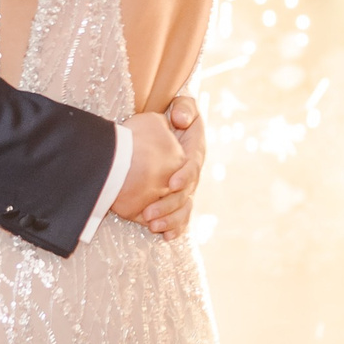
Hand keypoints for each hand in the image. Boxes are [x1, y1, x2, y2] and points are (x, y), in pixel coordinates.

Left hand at [144, 95, 205, 236]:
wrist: (169, 129)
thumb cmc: (176, 115)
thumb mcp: (182, 106)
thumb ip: (184, 108)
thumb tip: (182, 120)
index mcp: (195, 152)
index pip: (193, 167)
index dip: (184, 176)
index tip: (171, 183)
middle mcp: (192, 173)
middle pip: (185, 194)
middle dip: (168, 206)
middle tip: (148, 214)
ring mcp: (185, 188)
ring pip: (183, 209)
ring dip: (170, 220)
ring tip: (152, 226)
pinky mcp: (177, 197)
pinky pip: (180, 217)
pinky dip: (175, 228)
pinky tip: (165, 237)